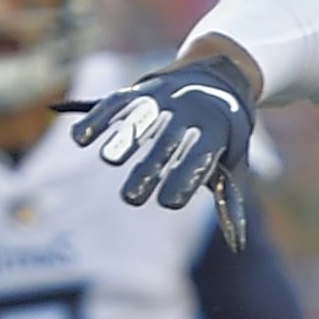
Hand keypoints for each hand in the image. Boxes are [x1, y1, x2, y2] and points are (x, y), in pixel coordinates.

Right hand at [70, 53, 257, 247]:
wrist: (223, 73)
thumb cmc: (225, 133)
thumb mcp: (235, 161)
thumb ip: (231, 201)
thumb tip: (238, 245)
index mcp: (216, 132)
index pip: (199, 158)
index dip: (184, 179)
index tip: (168, 202)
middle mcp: (190, 112)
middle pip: (167, 142)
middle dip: (149, 169)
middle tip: (132, 199)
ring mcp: (164, 99)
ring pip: (142, 118)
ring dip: (125, 137)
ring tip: (109, 159)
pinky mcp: (142, 90)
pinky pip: (117, 103)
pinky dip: (98, 118)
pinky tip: (79, 139)